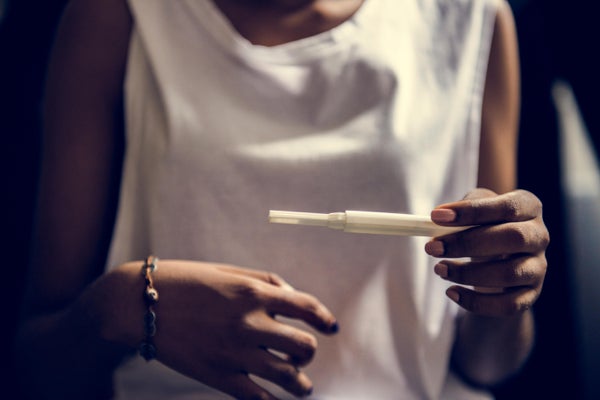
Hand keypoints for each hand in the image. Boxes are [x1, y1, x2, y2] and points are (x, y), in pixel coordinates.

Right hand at [144, 261, 337, 398]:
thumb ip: (265, 280)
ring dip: (301, 382)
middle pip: (303, 345)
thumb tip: (293, 297)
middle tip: (302, 352)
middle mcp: (250, 323)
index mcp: (253, 293)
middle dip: (309, 350)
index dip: (325, 319)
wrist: (139, 305)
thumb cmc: (185, 281)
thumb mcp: (228, 271)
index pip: (307, 308)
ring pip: (288, 377)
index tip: (331, 327)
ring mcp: (235, 353)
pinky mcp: (218, 376)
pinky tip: (275, 397)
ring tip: (302, 385)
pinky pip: (258, 398)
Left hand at [424, 188, 548, 316]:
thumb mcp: (476, 208)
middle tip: (433, 247)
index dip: (472, 211)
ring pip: (509, 274)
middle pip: (513, 238)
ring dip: (467, 273)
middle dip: (468, 243)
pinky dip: (476, 302)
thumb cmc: (484, 225)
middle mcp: (539, 236)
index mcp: (528, 206)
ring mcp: (538, 267)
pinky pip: (507, 305)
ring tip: (439, 268)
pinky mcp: (531, 295)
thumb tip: (439, 218)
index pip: (507, 207)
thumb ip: (460, 209)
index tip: (436, 216)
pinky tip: (452, 292)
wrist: (500, 258)